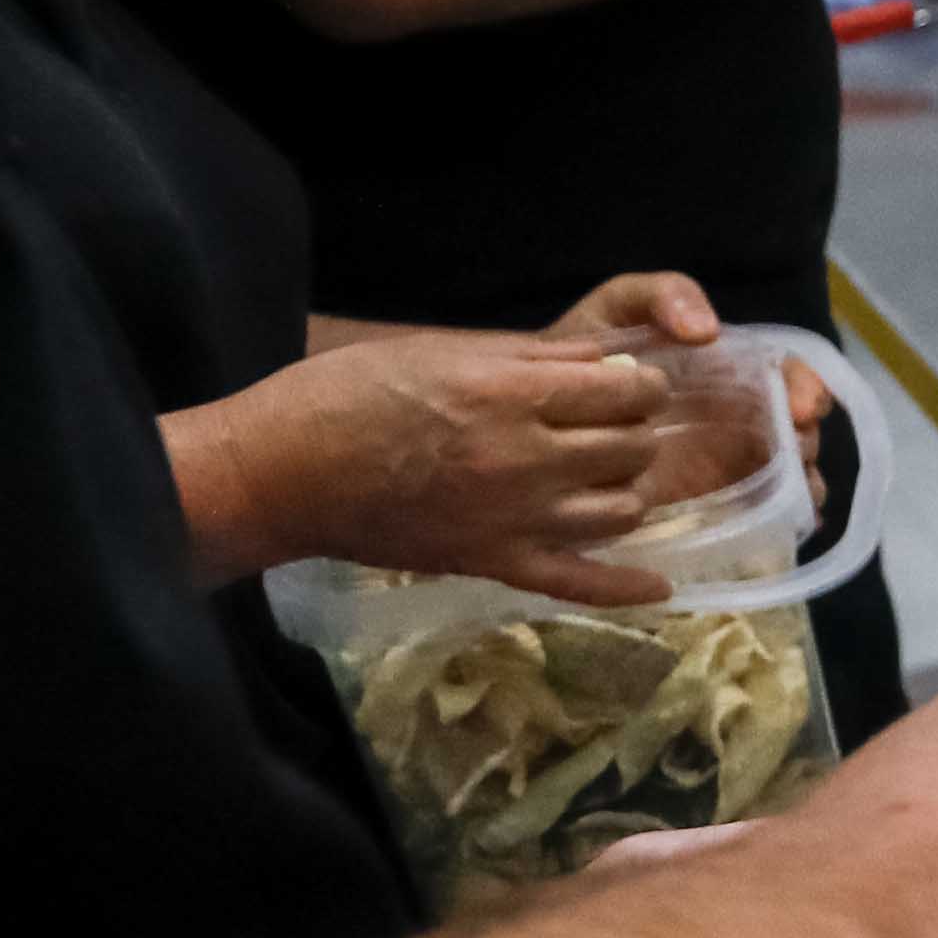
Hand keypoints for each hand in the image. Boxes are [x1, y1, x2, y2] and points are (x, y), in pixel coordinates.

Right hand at [221, 326, 705, 599]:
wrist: (280, 471)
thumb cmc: (346, 394)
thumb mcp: (440, 349)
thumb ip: (529, 356)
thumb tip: (608, 356)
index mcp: (510, 396)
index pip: (627, 391)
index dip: (642, 383)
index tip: (632, 383)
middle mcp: (524, 460)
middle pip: (631, 449)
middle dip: (635, 431)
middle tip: (612, 425)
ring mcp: (512, 519)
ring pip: (621, 512)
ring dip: (624, 490)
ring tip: (601, 476)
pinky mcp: (491, 562)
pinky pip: (578, 584)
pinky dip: (624, 588)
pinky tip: (657, 587)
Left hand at [543, 271, 806, 513]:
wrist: (532, 413)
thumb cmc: (581, 355)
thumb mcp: (618, 307)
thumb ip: (661, 295)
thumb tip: (710, 330)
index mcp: (730, 371)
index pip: (792, 376)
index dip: (809, 389)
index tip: (801, 409)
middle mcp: (739, 417)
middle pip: (800, 431)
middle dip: (810, 442)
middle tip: (797, 453)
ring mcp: (726, 464)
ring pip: (789, 477)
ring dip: (805, 484)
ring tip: (797, 495)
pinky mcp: (706, 504)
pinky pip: (757, 516)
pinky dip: (785, 521)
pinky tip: (787, 525)